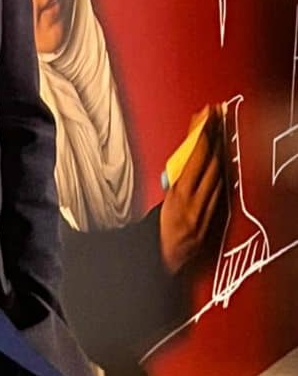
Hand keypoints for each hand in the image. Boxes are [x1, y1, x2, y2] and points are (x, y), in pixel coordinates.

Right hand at [159, 106, 223, 274]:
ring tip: (218, 132)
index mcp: (178, 195)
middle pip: (210, 162)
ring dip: (219, 151)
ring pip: (219, 174)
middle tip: (215, 116)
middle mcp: (195, 203)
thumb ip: (173, 182)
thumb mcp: (159, 200)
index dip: (202, 133)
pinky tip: (220, 161)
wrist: (162, 261)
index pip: (195, 155)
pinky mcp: (213, 219)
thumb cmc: (154, 233)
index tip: (205, 115)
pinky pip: (221, 189)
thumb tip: (183, 162)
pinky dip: (220, 172)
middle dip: (214, 136)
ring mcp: (207, 211)